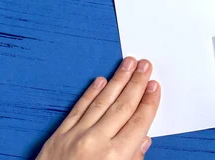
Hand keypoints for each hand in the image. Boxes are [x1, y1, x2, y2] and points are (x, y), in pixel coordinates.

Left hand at [37, 57, 160, 159]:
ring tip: (129, 64)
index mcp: (116, 157)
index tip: (155, 86)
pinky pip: (78, 109)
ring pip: (102, 101)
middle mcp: (97, 142)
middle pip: (123, 105)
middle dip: (137, 83)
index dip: (149, 102)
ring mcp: (76, 136)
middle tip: (146, 65)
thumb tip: (142, 140)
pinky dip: (90, 93)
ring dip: (118, 80)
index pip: (139, 121)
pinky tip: (100, 81)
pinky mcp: (59, 135)